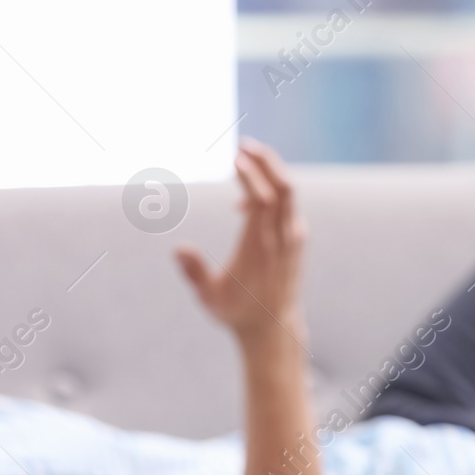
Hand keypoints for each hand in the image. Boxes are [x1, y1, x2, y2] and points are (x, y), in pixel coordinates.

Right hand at [175, 139, 306, 345]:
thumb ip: (194, 272)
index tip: (235, 158)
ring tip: (246, 159)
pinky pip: (288, 206)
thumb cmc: (236, 312)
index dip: (252, 175)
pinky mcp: (297, 239)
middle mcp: (282, 239)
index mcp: (260, 247)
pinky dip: (272, 191)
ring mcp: (293, 238)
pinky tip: (248, 199)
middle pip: (283, 188)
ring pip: (289, 194)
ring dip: (270, 171)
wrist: (273, 328)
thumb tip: (178, 249)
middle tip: (243, 145)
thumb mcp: (209, 297)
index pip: (263, 201)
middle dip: (266, 162)